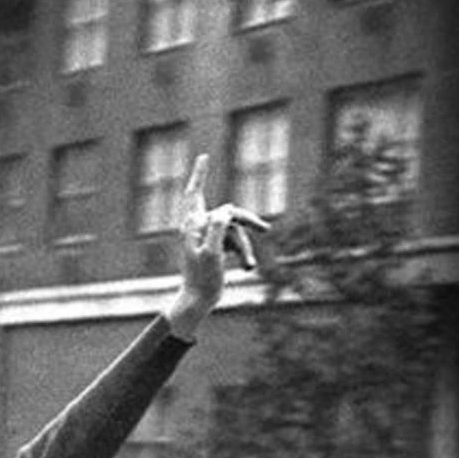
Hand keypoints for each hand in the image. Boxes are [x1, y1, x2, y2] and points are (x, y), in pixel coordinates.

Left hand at [166, 154, 268, 339]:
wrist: (199, 300)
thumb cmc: (202, 279)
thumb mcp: (211, 253)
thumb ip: (217, 228)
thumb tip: (226, 209)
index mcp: (192, 226)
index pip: (195, 194)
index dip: (200, 175)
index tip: (204, 157)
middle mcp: (199, 228)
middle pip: (228, 215)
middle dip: (246, 222)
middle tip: (266, 229)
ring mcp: (208, 237)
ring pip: (235, 231)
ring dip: (244, 248)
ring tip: (249, 266)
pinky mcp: (215, 247)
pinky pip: (235, 242)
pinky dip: (243, 253)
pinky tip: (247, 267)